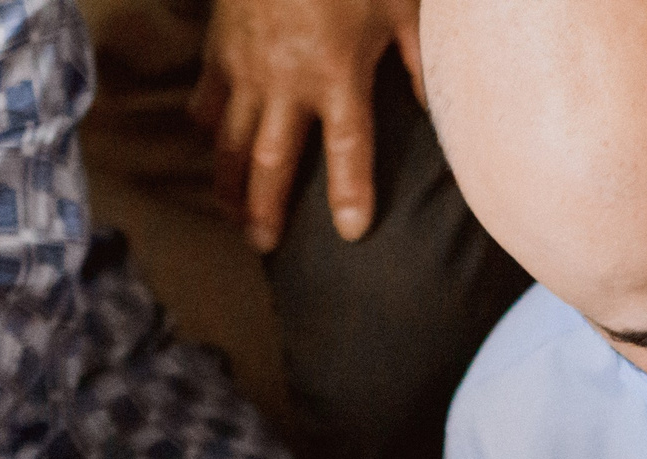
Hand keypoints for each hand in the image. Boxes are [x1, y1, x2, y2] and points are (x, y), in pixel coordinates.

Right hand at [189, 0, 422, 251]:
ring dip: (230, 182)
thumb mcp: (400, 6)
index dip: (350, 192)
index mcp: (337, 72)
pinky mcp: (220, 48)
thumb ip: (418, 62)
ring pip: (232, 140)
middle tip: (263, 246)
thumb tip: (436, 112)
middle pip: (273, 161)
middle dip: (266, 208)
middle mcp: (286, 79)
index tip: (351, 232)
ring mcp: (246, 66)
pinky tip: (213, 148)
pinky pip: (209, 98)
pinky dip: (209, 127)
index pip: (348, 147)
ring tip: (233, 216)